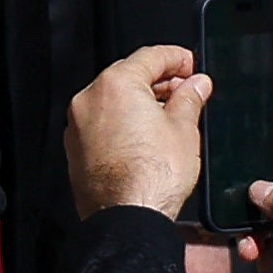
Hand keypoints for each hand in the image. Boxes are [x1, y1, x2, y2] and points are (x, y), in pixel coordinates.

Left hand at [68, 45, 206, 221]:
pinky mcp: (76, 147)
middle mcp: (89, 99)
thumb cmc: (151, 177)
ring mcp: (78, 124)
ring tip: (170, 113)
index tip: (190, 64)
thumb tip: (196, 84)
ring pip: (113, 99)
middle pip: (127, 75)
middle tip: (186, 89)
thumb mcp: (184, 129)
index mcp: (115, 85)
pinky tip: (146, 134)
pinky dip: (123, 120)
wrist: (126, 216)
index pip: (150, 55)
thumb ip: (189, 98)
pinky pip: (102, 122)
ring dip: (140, 100)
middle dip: (159, 79)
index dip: (177, 57)